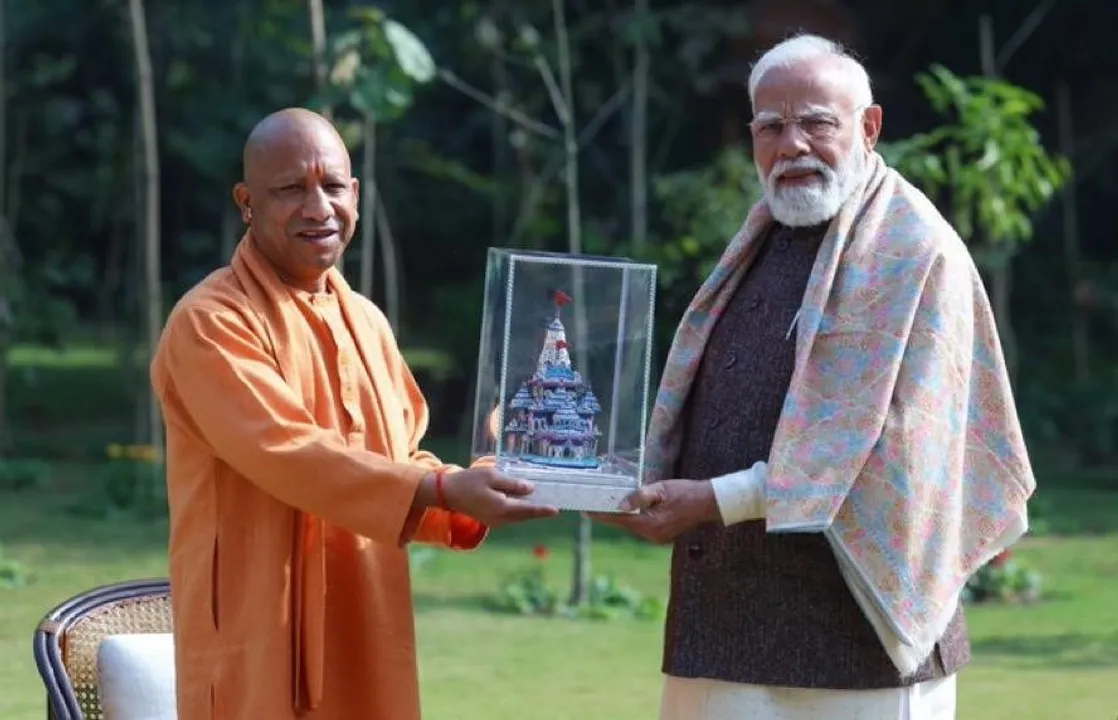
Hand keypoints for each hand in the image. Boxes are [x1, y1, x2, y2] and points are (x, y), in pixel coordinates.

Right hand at [439, 467, 558, 527]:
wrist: (447, 493)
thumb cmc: (468, 481)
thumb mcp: (492, 476)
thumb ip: (512, 483)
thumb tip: (530, 489)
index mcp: (502, 508)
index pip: (528, 510)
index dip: (542, 510)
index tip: (556, 509)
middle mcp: (500, 518)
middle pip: (524, 515)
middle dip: (538, 511)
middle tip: (553, 506)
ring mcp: (494, 520)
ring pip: (517, 517)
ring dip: (529, 511)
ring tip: (542, 503)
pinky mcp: (489, 518)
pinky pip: (509, 516)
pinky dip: (519, 511)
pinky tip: (523, 502)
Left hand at [588, 479, 718, 543]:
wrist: (708, 503)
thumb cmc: (686, 492)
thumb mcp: (661, 489)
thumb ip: (640, 496)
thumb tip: (621, 505)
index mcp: (651, 524)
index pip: (620, 519)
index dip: (602, 515)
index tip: (586, 511)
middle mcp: (652, 535)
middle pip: (624, 524)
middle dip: (610, 515)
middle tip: (593, 505)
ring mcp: (657, 538)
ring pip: (632, 526)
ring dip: (622, 516)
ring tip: (607, 505)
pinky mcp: (661, 536)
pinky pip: (642, 527)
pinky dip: (634, 519)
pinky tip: (628, 509)